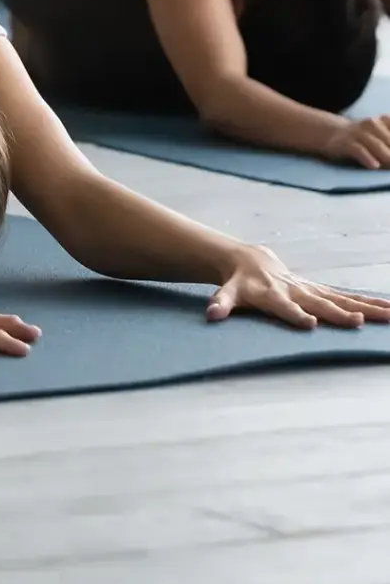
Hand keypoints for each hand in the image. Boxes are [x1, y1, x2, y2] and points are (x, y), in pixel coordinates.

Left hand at [207, 245, 389, 328]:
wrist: (249, 260)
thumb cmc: (238, 282)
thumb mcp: (227, 292)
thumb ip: (220, 303)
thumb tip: (211, 315)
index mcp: (271, 294)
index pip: (283, 307)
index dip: (295, 315)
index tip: (310, 323)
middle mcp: (294, 290)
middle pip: (318, 302)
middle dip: (337, 312)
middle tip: (357, 321)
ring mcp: (310, 290)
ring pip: (340, 298)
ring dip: (366, 307)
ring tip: (389, 314)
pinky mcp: (319, 290)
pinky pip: (346, 297)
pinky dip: (368, 302)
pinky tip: (389, 308)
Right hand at [324, 116, 389, 169]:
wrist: (332, 133)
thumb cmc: (363, 139)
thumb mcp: (381, 135)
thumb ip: (389, 140)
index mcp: (384, 121)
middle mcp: (373, 124)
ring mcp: (358, 132)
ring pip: (377, 145)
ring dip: (388, 157)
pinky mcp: (345, 143)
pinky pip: (358, 150)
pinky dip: (367, 158)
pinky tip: (374, 165)